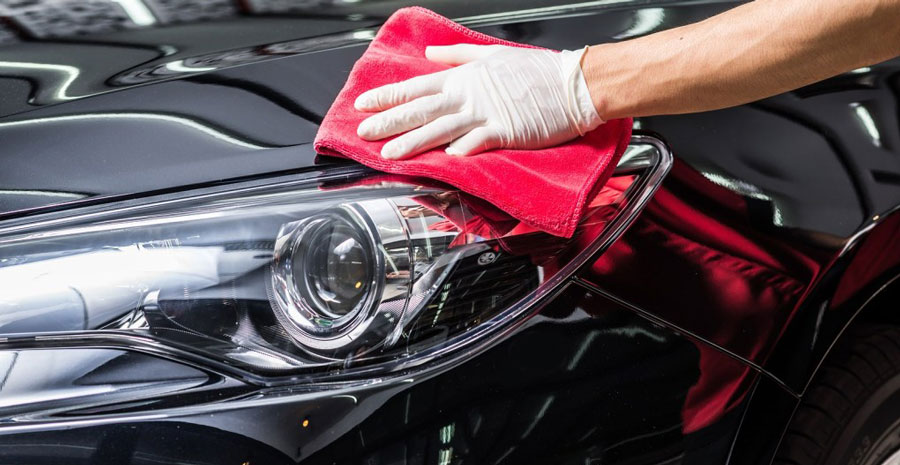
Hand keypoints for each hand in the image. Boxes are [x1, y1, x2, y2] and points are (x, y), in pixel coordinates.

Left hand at [354, 44, 602, 159]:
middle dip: (388, 121)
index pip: (417, 87)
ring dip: (413, 142)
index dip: (388, 96)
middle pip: (420, 109)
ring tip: (389, 153)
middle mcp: (468, 95)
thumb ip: (458, 56)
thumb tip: (431, 54)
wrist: (573, 83)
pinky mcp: (505, 130)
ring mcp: (485, 113)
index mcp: (464, 78)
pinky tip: (445, 161)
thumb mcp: (492, 54)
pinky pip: (478, 141)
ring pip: (440, 128)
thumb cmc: (538, 72)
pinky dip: (462, 150)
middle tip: (362, 133)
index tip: (364, 104)